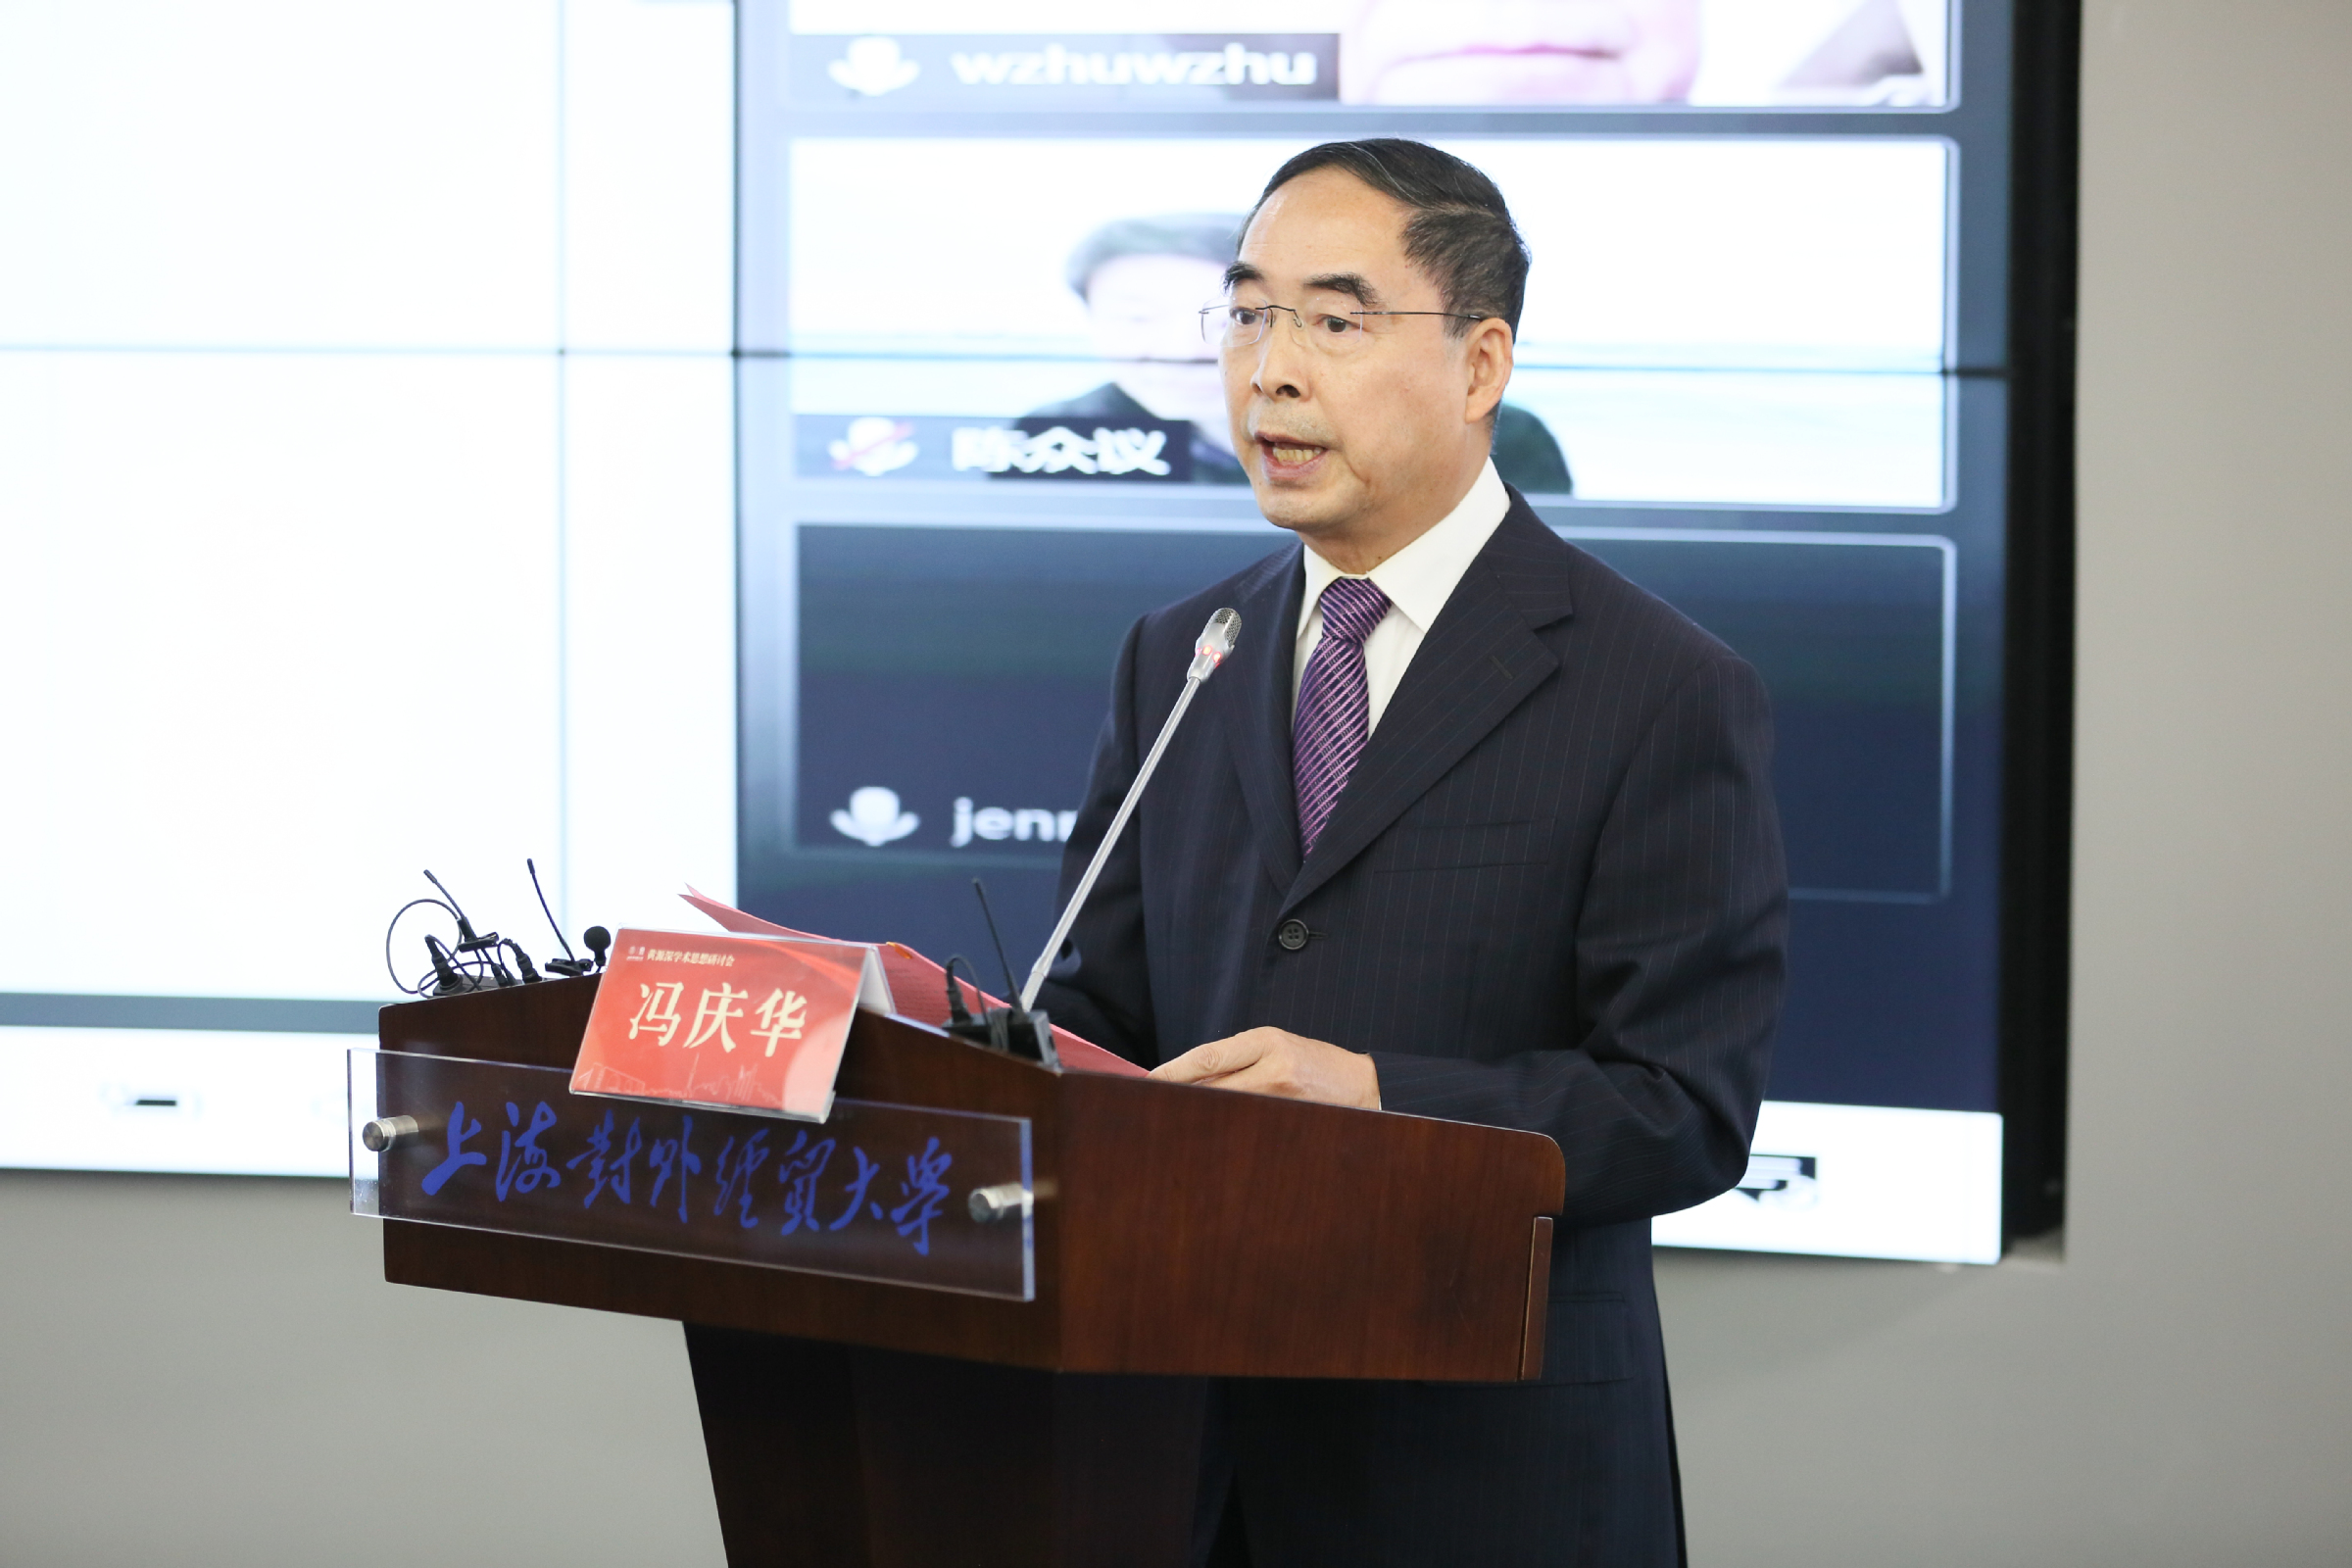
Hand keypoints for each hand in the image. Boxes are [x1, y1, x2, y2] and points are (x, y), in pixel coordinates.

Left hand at [1150, 1027, 1381, 1108]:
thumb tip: (1190, 1079)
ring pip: (1226, 1108)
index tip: (1149, 1081)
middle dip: (1182, 1097)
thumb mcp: (1278, 1045)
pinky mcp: (1289, 1122)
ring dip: (1201, 1115)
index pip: (1208, 1056)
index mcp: (1267, 1040)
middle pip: (1212, 1085)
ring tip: (1178, 1121)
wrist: (1364, 1086)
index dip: (1174, 1071)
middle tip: (1153, 1106)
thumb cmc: (1316, 1063)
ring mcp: (1282, 1097)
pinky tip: (1213, 1135)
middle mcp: (1273, 1067)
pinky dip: (1227, 1128)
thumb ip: (1238, 1058)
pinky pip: (1246, 1126)